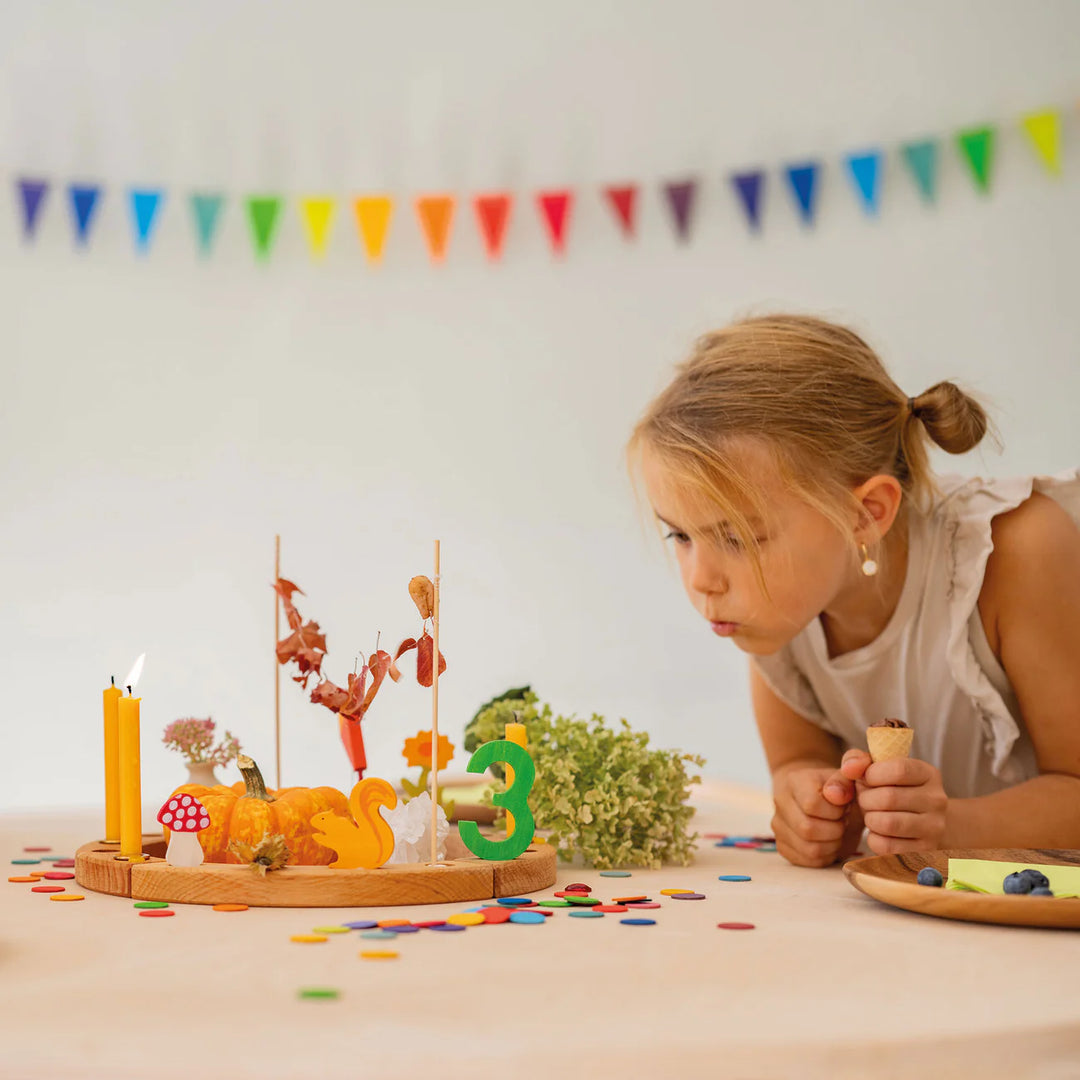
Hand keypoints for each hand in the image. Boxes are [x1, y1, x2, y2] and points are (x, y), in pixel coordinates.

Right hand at [771, 765, 865, 867]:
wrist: (818, 795)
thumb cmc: (838, 787)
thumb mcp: (848, 775)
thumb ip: (852, 770)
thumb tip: (837, 794)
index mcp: (795, 781)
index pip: (812, 804)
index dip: (836, 810)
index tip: (844, 806)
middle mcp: (780, 802)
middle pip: (808, 829)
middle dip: (835, 830)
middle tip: (843, 821)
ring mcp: (778, 825)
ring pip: (809, 849)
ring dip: (832, 845)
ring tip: (837, 832)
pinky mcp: (782, 846)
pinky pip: (807, 861)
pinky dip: (825, 856)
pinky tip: (829, 842)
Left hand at [833, 748, 947, 854]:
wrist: (916, 822)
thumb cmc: (888, 789)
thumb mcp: (874, 768)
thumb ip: (856, 760)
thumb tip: (848, 769)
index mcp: (928, 774)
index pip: (899, 770)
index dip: (873, 774)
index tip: (867, 779)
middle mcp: (937, 800)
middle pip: (889, 798)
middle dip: (866, 799)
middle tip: (865, 800)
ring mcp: (934, 827)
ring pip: (888, 824)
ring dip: (870, 819)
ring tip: (872, 815)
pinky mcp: (925, 850)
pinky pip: (887, 846)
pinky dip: (874, 839)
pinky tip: (879, 832)